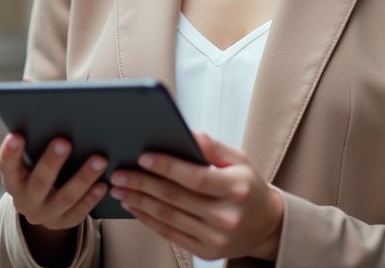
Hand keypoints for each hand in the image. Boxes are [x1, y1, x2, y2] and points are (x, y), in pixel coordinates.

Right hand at [0, 134, 108, 262]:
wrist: (41, 205)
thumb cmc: (36, 170)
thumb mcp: (29, 162)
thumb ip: (35, 145)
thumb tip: (52, 118)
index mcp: (13, 181)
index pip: (7, 167)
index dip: (10, 153)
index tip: (16, 135)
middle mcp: (26, 201)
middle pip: (40, 182)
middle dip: (51, 162)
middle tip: (64, 141)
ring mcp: (45, 214)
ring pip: (65, 197)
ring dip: (83, 178)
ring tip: (99, 160)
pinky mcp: (64, 222)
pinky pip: (79, 211)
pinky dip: (91, 198)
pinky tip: (102, 184)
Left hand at [108, 132, 284, 261]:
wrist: (265, 225)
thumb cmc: (248, 186)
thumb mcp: (239, 160)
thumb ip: (212, 146)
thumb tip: (186, 132)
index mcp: (237, 189)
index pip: (195, 177)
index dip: (167, 167)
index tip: (143, 157)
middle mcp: (226, 216)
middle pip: (176, 198)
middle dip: (142, 183)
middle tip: (119, 172)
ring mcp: (216, 237)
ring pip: (168, 217)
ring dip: (139, 201)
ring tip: (120, 188)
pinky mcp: (206, 251)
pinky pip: (170, 234)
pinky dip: (148, 219)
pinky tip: (135, 206)